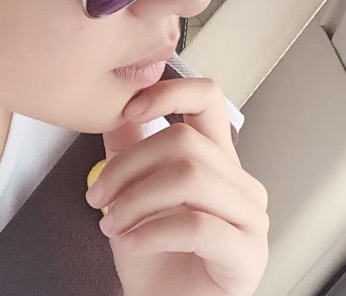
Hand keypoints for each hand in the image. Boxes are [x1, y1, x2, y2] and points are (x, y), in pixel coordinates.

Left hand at [85, 77, 269, 295]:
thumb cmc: (149, 250)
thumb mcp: (128, 188)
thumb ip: (125, 145)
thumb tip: (112, 104)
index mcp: (214, 156)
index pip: (208, 98)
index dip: (170, 92)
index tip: (128, 110)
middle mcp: (239, 180)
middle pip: (184, 141)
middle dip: (128, 166)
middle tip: (95, 194)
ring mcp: (249, 217)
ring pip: (189, 178)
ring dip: (135, 200)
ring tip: (109, 223)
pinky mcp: (247, 254)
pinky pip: (197, 226)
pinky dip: (152, 231)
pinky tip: (130, 243)